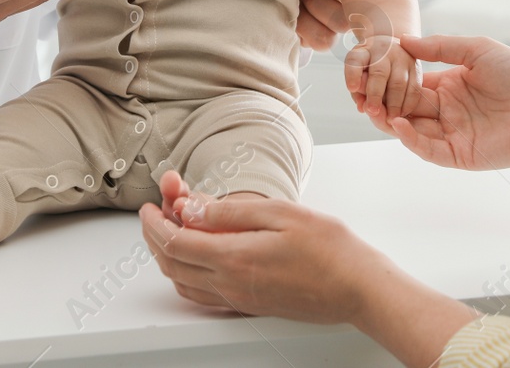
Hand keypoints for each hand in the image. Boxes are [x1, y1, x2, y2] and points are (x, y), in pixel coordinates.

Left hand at [139, 170, 374, 324]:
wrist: (358, 288)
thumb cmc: (330, 249)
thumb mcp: (279, 212)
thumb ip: (229, 212)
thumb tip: (190, 210)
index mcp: (234, 258)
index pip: (175, 241)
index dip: (155, 222)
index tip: (150, 204)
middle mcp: (231, 284)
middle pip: (172, 263)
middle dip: (155, 236)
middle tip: (155, 212)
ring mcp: (240, 298)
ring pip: (184, 282)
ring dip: (169, 256)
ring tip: (172, 228)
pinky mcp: (250, 304)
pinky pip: (203, 293)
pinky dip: (187, 273)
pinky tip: (196, 257)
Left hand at [344, 35, 422, 121]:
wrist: (391, 48)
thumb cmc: (370, 66)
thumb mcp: (358, 74)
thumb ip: (358, 92)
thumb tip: (362, 108)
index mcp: (363, 50)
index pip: (355, 59)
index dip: (353, 74)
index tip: (352, 88)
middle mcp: (383, 50)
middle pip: (379, 72)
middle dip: (375, 94)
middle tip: (373, 112)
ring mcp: (401, 57)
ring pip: (399, 82)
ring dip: (395, 104)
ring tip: (390, 119)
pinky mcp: (416, 66)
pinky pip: (414, 87)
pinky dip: (409, 103)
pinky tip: (403, 114)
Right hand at [371, 35, 509, 169]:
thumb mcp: (476, 50)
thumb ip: (439, 47)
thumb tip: (403, 41)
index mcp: (449, 86)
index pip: (410, 85)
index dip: (389, 81)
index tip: (369, 74)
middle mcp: (448, 111)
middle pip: (405, 109)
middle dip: (383, 104)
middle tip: (363, 98)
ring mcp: (453, 134)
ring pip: (412, 131)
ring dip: (391, 122)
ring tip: (374, 111)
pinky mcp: (461, 154)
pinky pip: (429, 149)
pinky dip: (411, 139)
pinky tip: (398, 124)